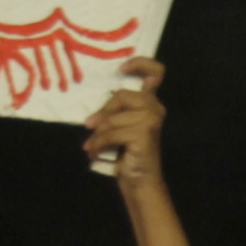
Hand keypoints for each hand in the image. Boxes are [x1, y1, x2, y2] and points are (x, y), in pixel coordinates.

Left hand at [83, 55, 166, 186]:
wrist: (140, 181)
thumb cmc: (128, 154)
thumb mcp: (120, 127)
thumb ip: (115, 112)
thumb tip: (93, 113)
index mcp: (150, 103)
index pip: (156, 72)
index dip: (140, 64)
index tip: (121, 69)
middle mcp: (155, 108)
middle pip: (122, 95)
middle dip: (103, 112)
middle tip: (89, 125)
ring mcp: (152, 120)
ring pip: (113, 118)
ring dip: (97, 134)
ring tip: (91, 146)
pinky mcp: (144, 133)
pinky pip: (111, 132)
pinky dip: (98, 143)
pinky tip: (93, 152)